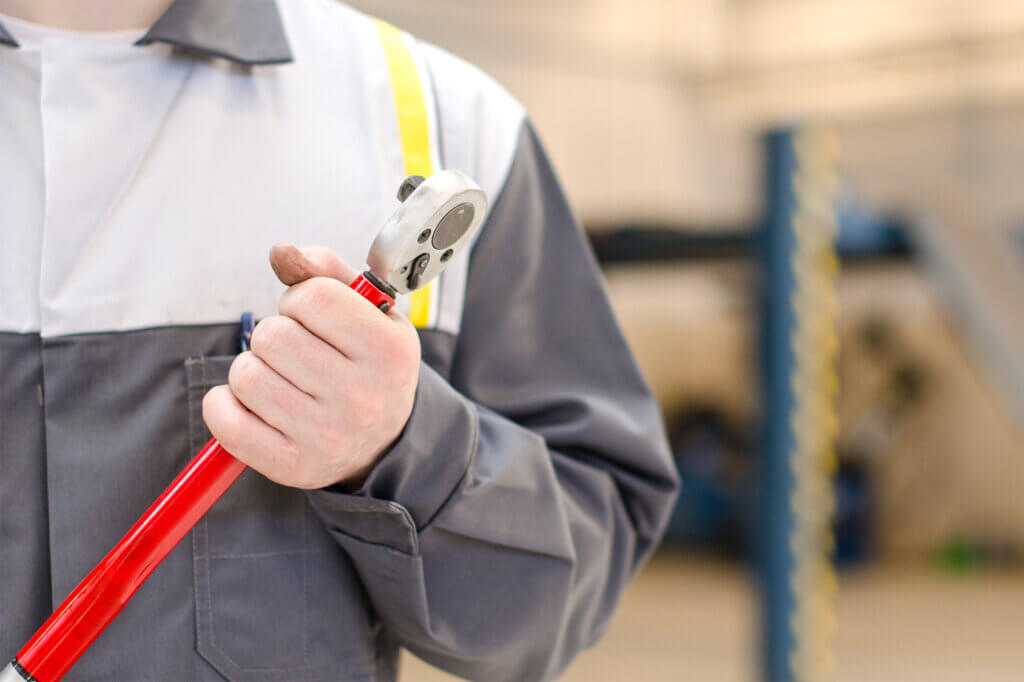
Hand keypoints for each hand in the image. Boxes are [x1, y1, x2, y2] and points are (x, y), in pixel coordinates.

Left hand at [202, 243, 420, 488]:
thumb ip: (325, 272)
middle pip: (272, 336)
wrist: (383, 440)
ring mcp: (328, 437)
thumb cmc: (367, 364)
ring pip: (246, 375)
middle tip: (297, 352)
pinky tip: (249, 404)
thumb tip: (281, 252)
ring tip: (280, 379)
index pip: (312, 297)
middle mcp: (363, 397)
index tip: (312, 317)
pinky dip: (224, 405)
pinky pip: (226, 420)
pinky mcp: (293, 467)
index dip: (300, 299)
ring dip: (251, 369)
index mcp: (389, 351)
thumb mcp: (367, 312)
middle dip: (275, 335)